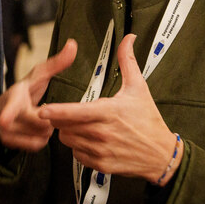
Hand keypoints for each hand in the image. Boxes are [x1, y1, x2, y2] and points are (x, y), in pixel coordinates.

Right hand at [0, 40, 77, 150]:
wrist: (10, 105)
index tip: (4, 120)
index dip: (8, 113)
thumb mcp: (42, 74)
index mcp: (14, 94)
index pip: (11, 104)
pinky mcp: (6, 141)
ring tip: (45, 122)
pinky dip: (40, 141)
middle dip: (46, 120)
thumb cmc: (29, 88)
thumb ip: (58, 62)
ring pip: (33, 137)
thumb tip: (73, 44)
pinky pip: (31, 147)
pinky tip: (40, 132)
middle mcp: (2, 112)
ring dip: (44, 132)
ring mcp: (2, 129)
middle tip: (49, 114)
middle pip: (33, 123)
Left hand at [39, 34, 176, 184]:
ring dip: (70, 132)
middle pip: (65, 127)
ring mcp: (101, 151)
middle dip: (62, 119)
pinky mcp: (101, 165)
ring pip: (68, 140)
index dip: (56, 111)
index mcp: (108, 112)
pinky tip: (90, 140)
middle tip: (70, 113)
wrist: (161, 155)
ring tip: (82, 125)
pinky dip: (78, 147)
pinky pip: (77, 155)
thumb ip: (128, 61)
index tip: (43, 110)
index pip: (74, 112)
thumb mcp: (139, 88)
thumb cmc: (149, 119)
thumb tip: (128, 38)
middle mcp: (102, 133)